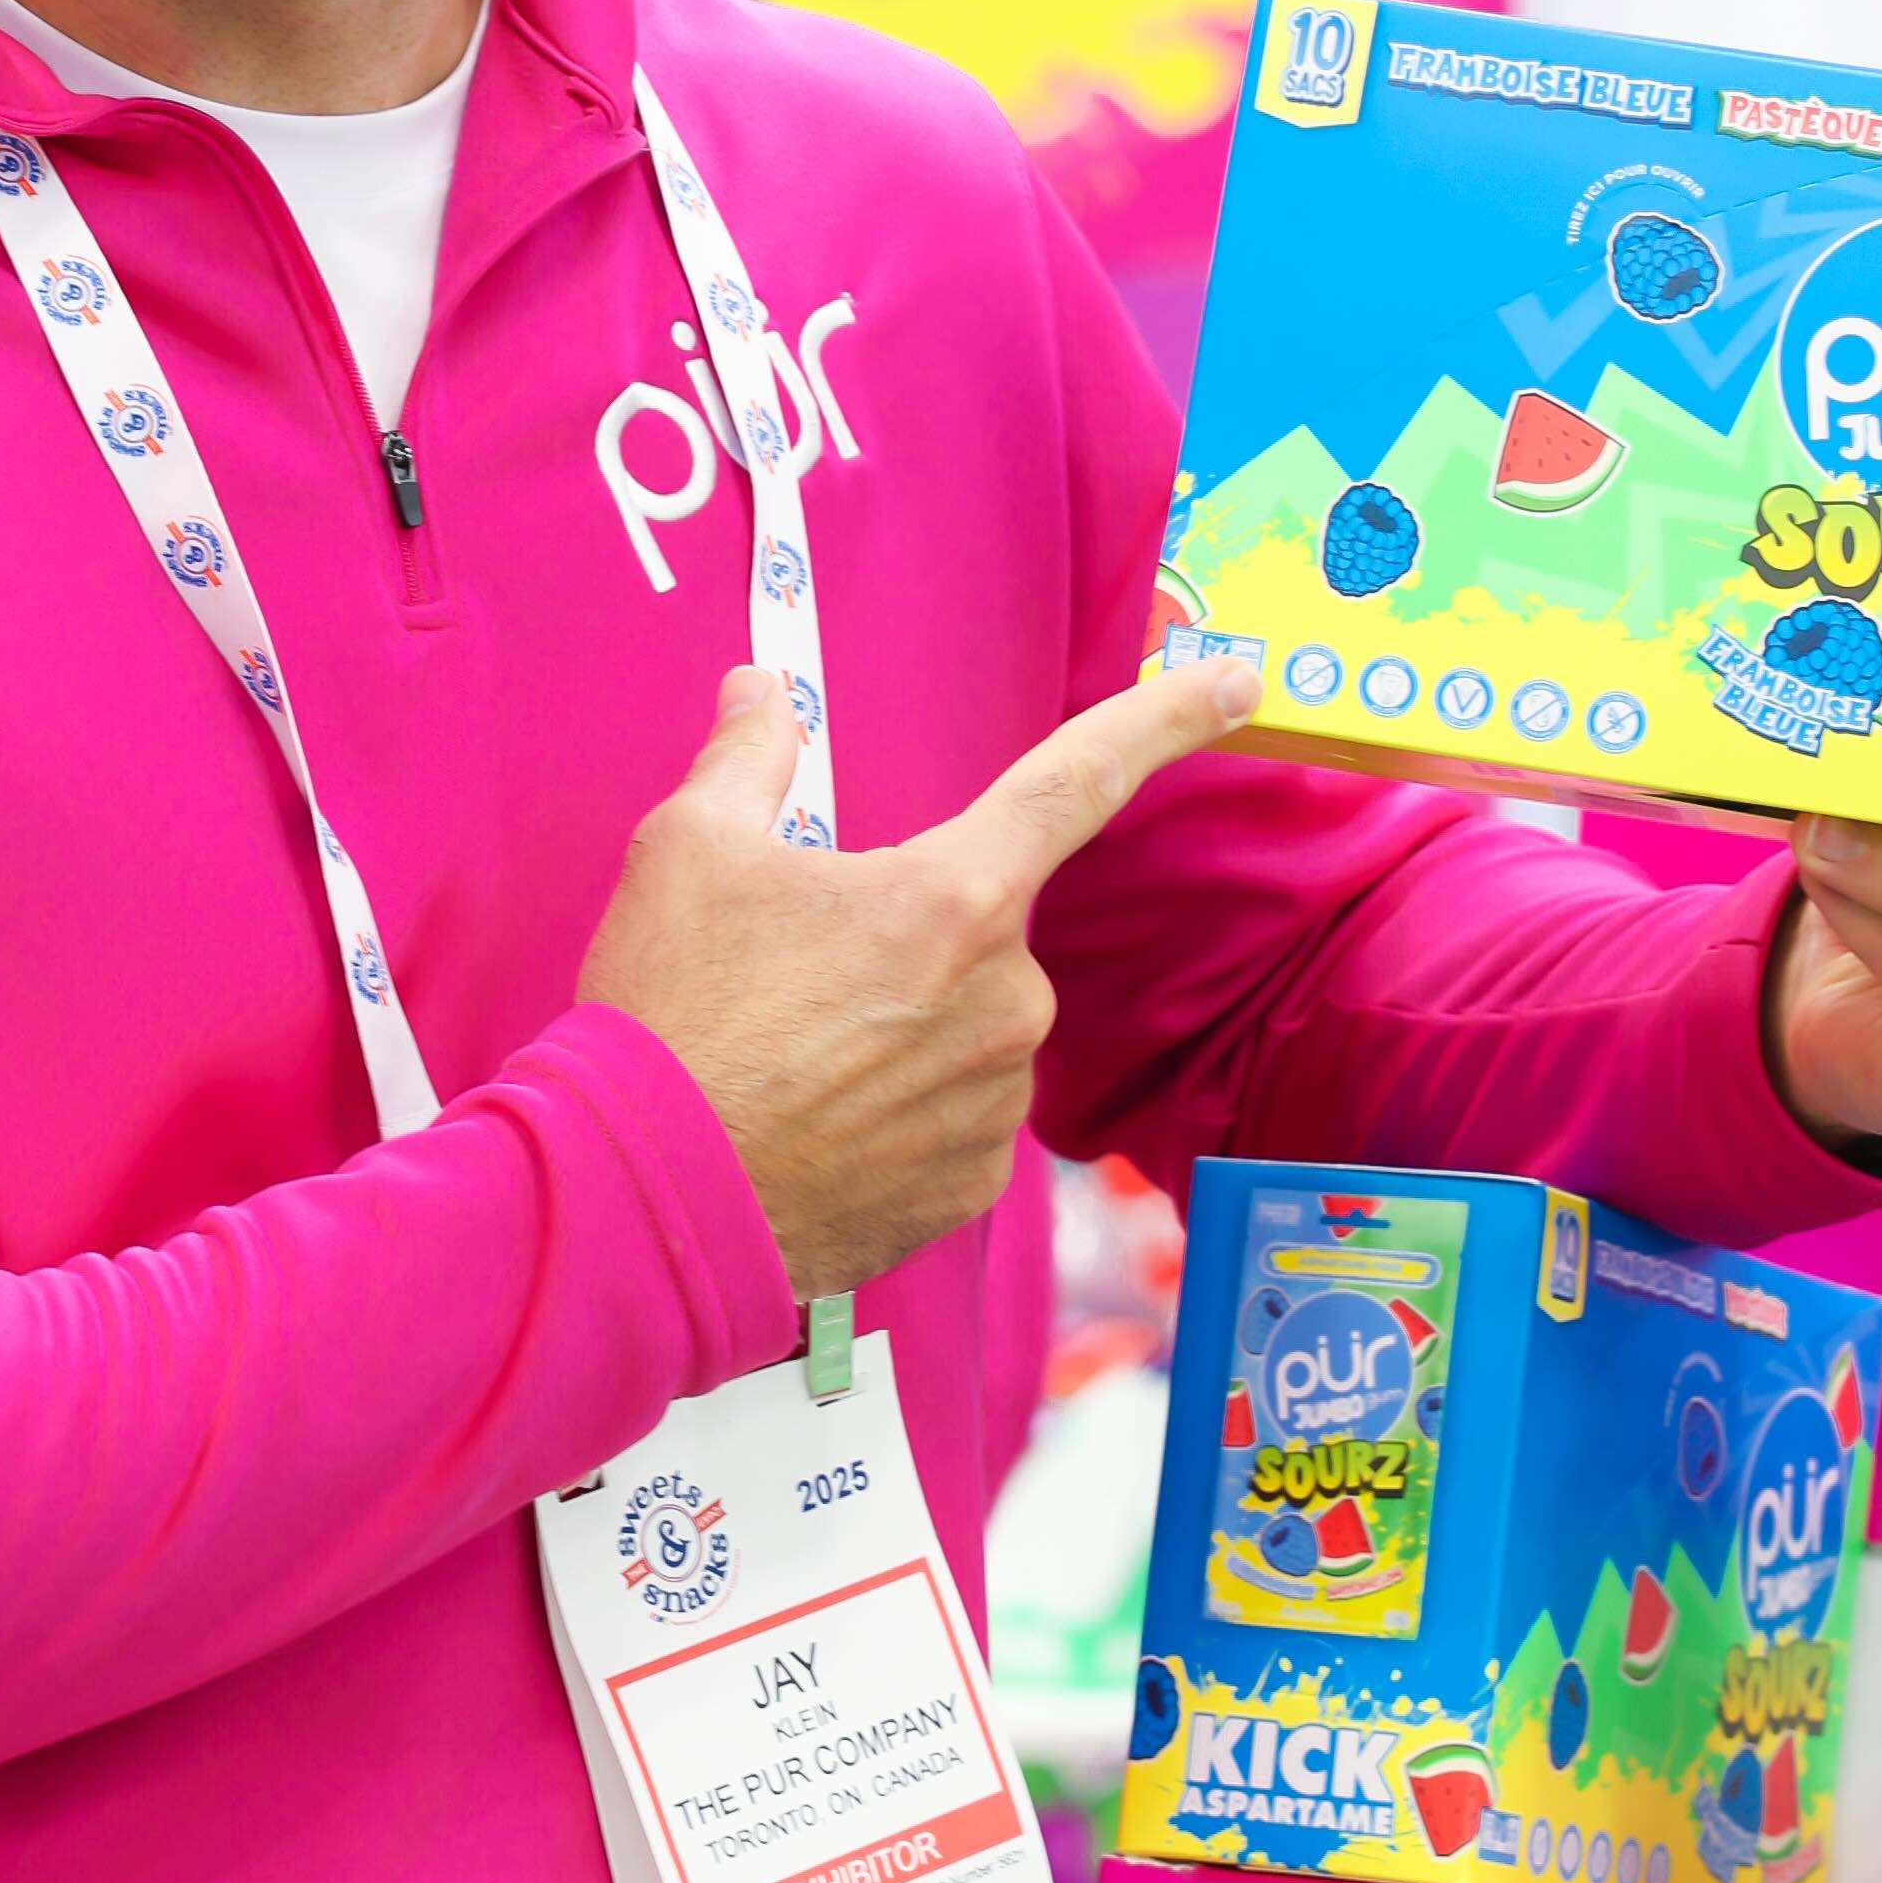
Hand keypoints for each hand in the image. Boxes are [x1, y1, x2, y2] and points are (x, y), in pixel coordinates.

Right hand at [582, 652, 1255, 1303]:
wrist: (645, 1202)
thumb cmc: (670, 1018)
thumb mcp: (687, 851)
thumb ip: (748, 758)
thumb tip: (763, 695)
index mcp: (952, 900)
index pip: (1078, 780)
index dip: (1163, 717)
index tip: (1236, 680)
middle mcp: (1005, 1001)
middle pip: (980, 931)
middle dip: (910, 938)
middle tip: (799, 975)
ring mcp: (994, 1103)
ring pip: (972, 1031)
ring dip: (907, 1030)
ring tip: (793, 1060)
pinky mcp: (968, 1189)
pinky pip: (958, 1120)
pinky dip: (901, 1113)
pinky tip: (818, 1123)